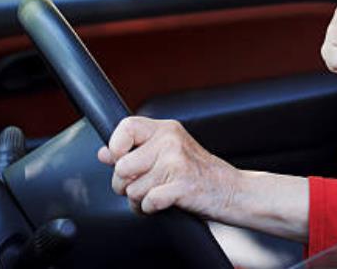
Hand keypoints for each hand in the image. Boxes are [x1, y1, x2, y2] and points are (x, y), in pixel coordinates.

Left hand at [97, 116, 238, 218]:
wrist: (232, 190)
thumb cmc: (200, 173)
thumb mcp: (169, 154)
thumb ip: (136, 150)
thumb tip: (104, 153)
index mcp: (167, 130)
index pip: (126, 127)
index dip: (115, 147)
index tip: (120, 160)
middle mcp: (170, 141)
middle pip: (122, 167)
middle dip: (125, 185)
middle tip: (143, 185)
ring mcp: (176, 162)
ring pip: (132, 189)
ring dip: (140, 201)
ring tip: (157, 195)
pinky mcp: (181, 184)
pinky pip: (147, 202)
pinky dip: (151, 209)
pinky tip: (165, 203)